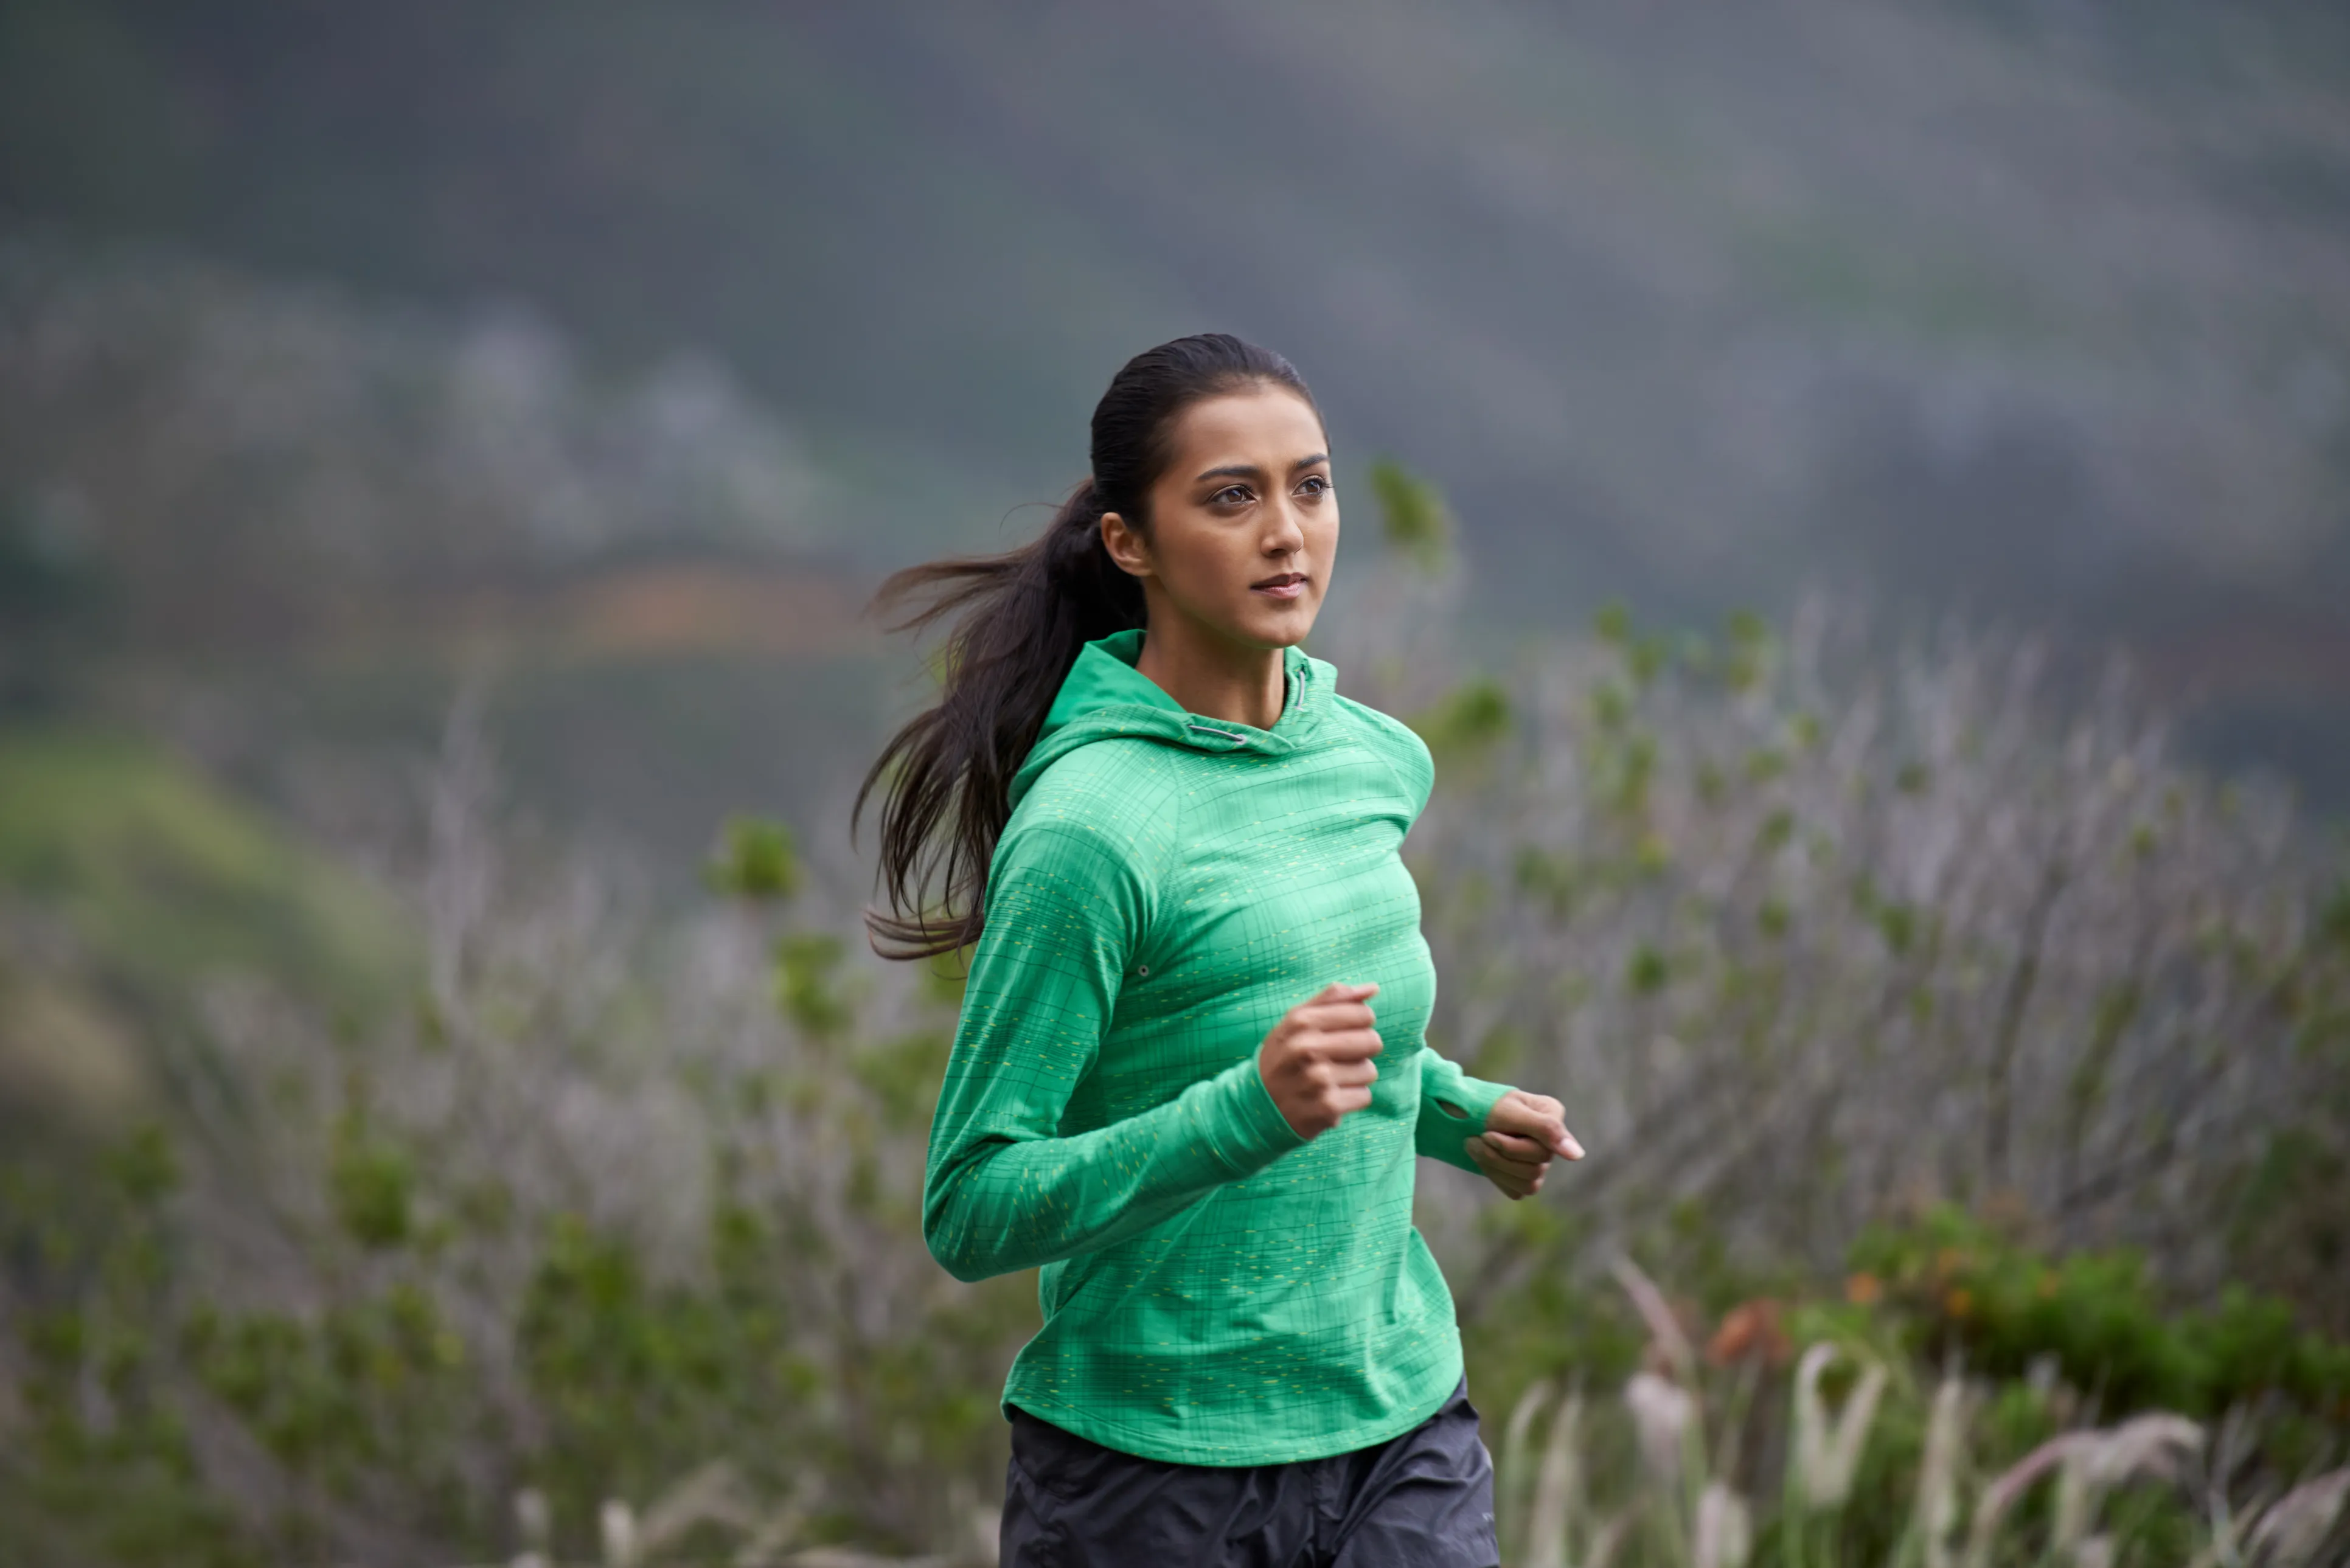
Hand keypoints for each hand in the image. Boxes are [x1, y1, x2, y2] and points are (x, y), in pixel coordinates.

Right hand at [1257, 982, 1383, 1140]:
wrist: (1256, 1105)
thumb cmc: (1284, 1056)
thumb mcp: (1296, 1020)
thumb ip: (1333, 999)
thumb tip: (1373, 988)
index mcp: (1302, 1021)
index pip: (1363, 1014)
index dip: (1358, 1024)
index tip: (1343, 1032)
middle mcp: (1307, 1048)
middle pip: (1372, 1041)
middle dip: (1361, 1050)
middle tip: (1338, 1058)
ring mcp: (1318, 1080)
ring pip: (1369, 1071)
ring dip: (1355, 1077)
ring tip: (1331, 1079)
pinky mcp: (1327, 1107)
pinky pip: (1364, 1096)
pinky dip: (1351, 1098)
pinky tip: (1330, 1097)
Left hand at [1465, 1089, 1583, 1199]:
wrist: (1461, 1116)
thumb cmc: (1486, 1107)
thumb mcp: (1512, 1112)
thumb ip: (1546, 1129)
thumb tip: (1577, 1155)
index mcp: (1552, 1116)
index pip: (1547, 1145)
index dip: (1513, 1145)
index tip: (1487, 1135)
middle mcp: (1550, 1142)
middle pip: (1537, 1166)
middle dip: (1500, 1153)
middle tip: (1477, 1138)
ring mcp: (1539, 1163)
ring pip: (1529, 1183)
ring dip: (1496, 1166)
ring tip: (1475, 1146)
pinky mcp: (1524, 1179)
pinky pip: (1517, 1191)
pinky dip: (1496, 1177)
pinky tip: (1484, 1160)